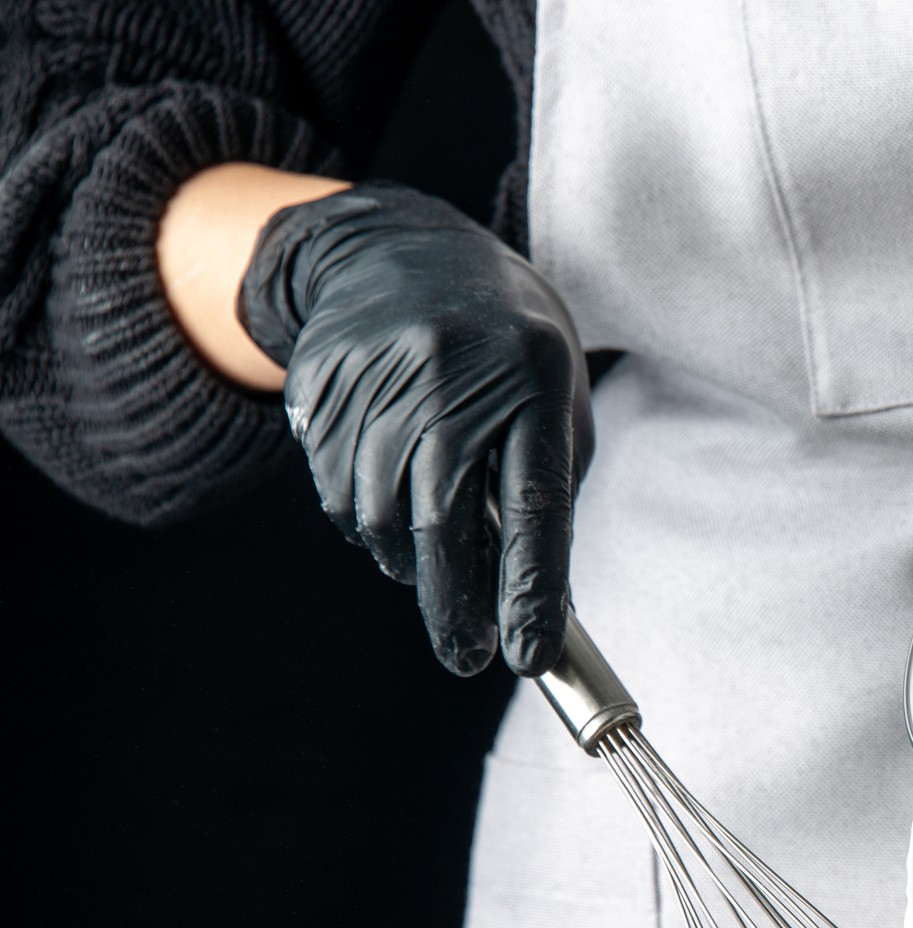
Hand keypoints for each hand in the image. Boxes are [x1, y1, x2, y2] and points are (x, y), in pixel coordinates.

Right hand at [237, 182, 591, 675]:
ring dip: (404, 560)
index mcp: (532, 375)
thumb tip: (533, 601)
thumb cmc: (509, 352)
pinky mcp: (320, 378)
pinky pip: (337, 489)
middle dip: (453, 604)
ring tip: (428, 555)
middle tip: (467, 656)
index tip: (529, 657)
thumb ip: (545, 489)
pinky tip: (388, 495)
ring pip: (377, 514)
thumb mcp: (554, 401)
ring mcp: (376, 369)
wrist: (408, 248)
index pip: (532, 500)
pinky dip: (365, 520)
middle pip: (438, 518)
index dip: (530, 586)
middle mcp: (451, 369)